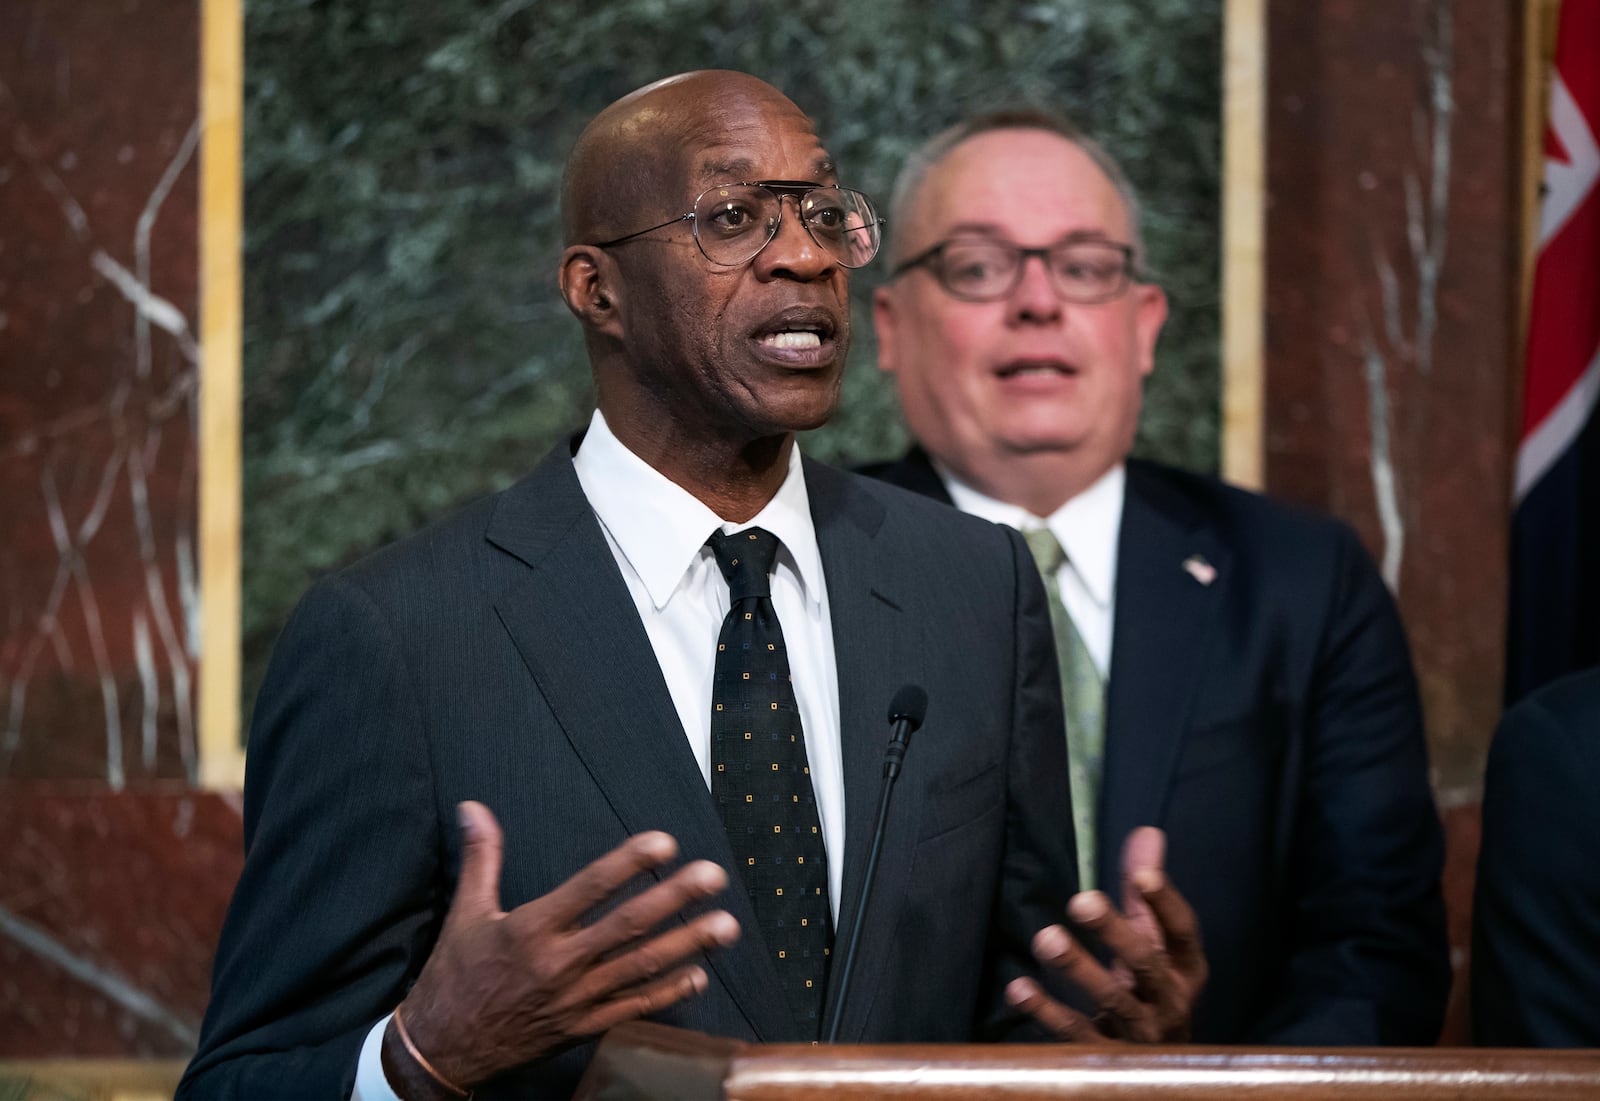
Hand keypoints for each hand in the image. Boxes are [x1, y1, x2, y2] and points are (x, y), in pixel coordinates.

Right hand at [388, 801, 739, 1089]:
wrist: (442, 1050)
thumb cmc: (454, 976)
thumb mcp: (465, 912)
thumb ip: (481, 857)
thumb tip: (474, 808)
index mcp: (531, 929)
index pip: (590, 888)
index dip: (629, 864)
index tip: (664, 844)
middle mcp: (558, 964)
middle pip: (627, 926)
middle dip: (675, 899)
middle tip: (713, 876)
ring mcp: (575, 1000)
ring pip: (640, 968)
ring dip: (687, 945)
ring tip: (725, 924)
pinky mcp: (582, 1029)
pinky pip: (633, 1008)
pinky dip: (668, 993)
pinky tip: (699, 974)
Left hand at [1006, 826, 1206, 1042]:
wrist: (1155, 1072)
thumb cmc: (1150, 990)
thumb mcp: (1153, 942)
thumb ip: (1144, 893)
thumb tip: (1148, 833)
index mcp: (1185, 969)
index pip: (1181, 933)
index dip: (1165, 904)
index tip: (1143, 877)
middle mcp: (1170, 1002)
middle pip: (1146, 964)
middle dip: (1116, 932)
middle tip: (1081, 900)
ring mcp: (1142, 1035)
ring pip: (1113, 1001)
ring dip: (1078, 969)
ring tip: (1046, 938)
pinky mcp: (1109, 1060)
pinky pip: (1077, 1037)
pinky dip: (1047, 1012)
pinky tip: (1020, 988)